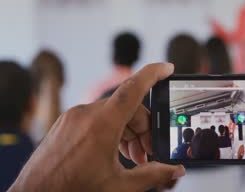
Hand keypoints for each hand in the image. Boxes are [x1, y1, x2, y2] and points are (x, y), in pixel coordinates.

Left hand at [9, 63, 184, 191]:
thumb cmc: (70, 191)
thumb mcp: (119, 186)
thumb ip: (153, 175)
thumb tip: (175, 171)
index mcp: (102, 124)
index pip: (134, 87)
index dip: (154, 73)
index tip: (167, 68)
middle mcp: (86, 114)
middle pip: (128, 108)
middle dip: (143, 129)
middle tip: (147, 153)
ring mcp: (73, 118)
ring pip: (112, 114)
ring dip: (128, 132)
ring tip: (132, 158)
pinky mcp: (65, 124)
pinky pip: (96, 119)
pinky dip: (111, 132)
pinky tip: (113, 153)